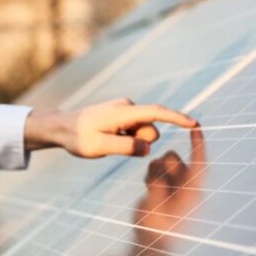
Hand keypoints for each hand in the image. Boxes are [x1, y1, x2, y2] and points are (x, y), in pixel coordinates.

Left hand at [24, 98, 197, 157]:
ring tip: (107, 142)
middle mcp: (127, 107)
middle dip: (140, 143)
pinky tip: (107, 139)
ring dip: (131, 142)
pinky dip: (126, 140)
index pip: (156, 113)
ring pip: (142, 134)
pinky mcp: (123, 117)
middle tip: (112, 146)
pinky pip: (134, 132)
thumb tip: (147, 147)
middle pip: (150, 131)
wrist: (61, 127)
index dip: (177, 119)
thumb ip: (124, 147)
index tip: (195, 124)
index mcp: (123, 112)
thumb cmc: (77, 137)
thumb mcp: (98, 147)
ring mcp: (125, 111)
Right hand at [136, 127, 205, 232]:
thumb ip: (157, 186)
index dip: (198, 143)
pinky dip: (150, 176)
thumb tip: (155, 168)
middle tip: (152, 182)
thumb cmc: (158, 229)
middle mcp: (185, 185)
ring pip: (163, 163)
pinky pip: (155, 171)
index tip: (196, 126)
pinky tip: (149, 190)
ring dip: (154, 170)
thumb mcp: (156, 207)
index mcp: (192, 190)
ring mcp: (174, 186)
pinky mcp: (163, 189)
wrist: (152, 243)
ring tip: (150, 188)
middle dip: (162, 164)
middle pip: (174, 159)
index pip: (199, 162)